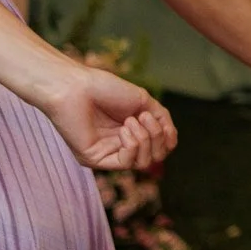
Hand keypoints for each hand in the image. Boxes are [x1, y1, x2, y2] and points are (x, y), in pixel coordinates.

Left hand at [40, 65, 176, 170]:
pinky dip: (133, 145)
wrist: (77, 86)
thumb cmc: (105, 88)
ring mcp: (108, 154)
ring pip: (144, 163)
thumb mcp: (143, 102)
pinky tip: (124, 128)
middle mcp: (120, 147)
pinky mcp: (95, 159)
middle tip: (143, 116)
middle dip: (157, 136)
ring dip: (146, 139)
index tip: (157, 117)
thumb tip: (172, 139)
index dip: (166, 136)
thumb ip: (160, 120)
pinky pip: (126, 163)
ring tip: (132, 119)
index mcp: (131, 133)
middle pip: (155, 156)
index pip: (160, 147)